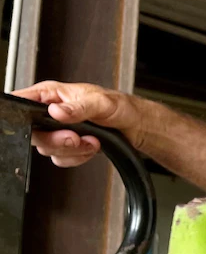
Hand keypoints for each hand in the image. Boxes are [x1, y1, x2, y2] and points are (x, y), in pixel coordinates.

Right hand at [14, 82, 141, 168]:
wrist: (134, 127)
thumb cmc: (120, 107)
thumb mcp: (100, 102)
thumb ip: (78, 108)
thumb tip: (56, 111)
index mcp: (51, 94)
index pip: (22, 100)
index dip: (22, 113)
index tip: (38, 124)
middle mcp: (50, 112)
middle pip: (33, 133)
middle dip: (56, 140)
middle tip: (75, 137)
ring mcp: (57, 131)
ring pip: (48, 149)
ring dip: (72, 150)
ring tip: (92, 140)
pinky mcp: (66, 146)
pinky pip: (61, 159)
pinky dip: (77, 157)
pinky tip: (91, 147)